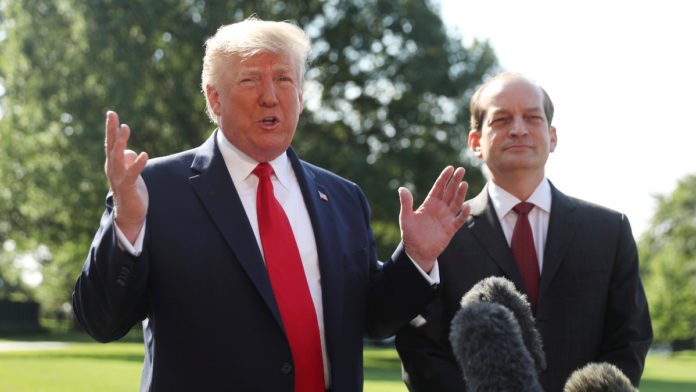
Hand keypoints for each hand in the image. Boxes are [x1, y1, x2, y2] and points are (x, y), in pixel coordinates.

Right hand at [104, 111, 148, 243]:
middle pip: (111, 146)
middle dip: (112, 130)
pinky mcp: (128, 186)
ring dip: (121, 142)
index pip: (111, 143)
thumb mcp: (129, 172)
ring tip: (125, 127)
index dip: (111, 128)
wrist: (129, 214)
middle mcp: (112, 168)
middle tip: (112, 115)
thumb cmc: (130, 190)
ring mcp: (118, 177)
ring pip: (118, 157)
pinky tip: (144, 155)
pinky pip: (132, 173)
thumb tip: (132, 153)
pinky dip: (137, 164)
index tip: (111, 113)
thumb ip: (129, 161)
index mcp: (112, 163)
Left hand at [399, 166, 469, 271]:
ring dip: (461, 194)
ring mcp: (446, 218)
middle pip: (449, 192)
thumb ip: (406, 204)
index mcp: (429, 203)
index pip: (438, 187)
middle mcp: (440, 208)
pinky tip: (467, 207)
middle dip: (455, 181)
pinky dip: (464, 214)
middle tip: (462, 170)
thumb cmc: (410, 235)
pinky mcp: (451, 229)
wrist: (417, 252)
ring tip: (464, 184)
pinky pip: (459, 220)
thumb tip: (402, 188)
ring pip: (456, 203)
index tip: (450, 168)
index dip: (444, 178)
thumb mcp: (405, 218)